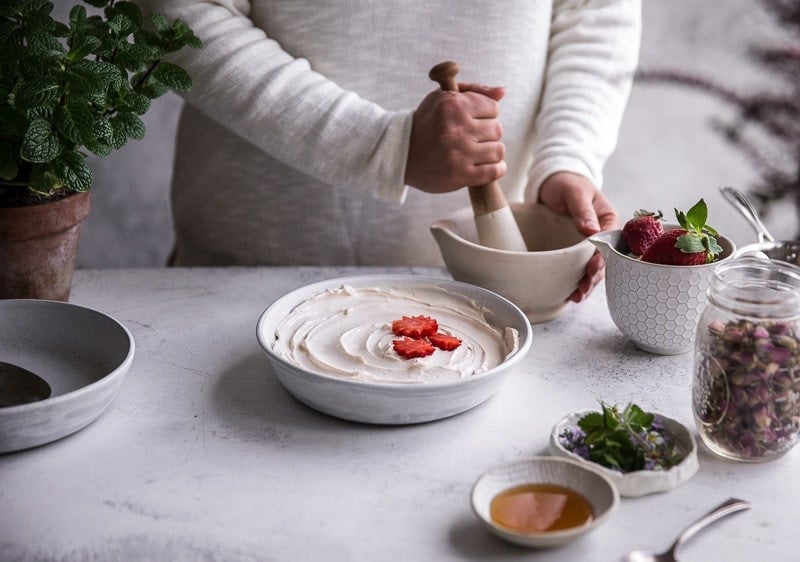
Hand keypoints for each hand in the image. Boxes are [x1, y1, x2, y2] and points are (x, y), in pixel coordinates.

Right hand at [405, 83, 505, 193]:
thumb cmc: (426, 123)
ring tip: (478, 151)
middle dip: (487, 133)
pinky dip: (497, 168)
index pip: (492, 108)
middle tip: (473, 138)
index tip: (474, 121)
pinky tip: (487, 165)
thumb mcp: (443, 98)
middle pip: (496, 129)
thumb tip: (502, 91)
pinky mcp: (461, 174)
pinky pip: (494, 171)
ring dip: (491, 151)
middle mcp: (457, 128)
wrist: (401, 155)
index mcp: (453, 105)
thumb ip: (475, 91)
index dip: (485, 114)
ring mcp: (459, 153)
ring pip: (498, 150)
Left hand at [537, 172, 618, 302]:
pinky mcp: (576, 251)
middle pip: (605, 261)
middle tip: (583, 288)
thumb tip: (591, 231)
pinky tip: (571, 293)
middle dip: (596, 276)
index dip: (603, 258)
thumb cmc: (567, 183)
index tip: (593, 269)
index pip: (612, 243)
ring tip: (577, 296)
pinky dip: (578, 281)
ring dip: (588, 283)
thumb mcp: (575, 192)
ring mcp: (590, 245)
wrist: (552, 182)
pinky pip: (580, 268)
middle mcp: (603, 235)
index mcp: (608, 220)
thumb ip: (583, 210)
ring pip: (594, 268)